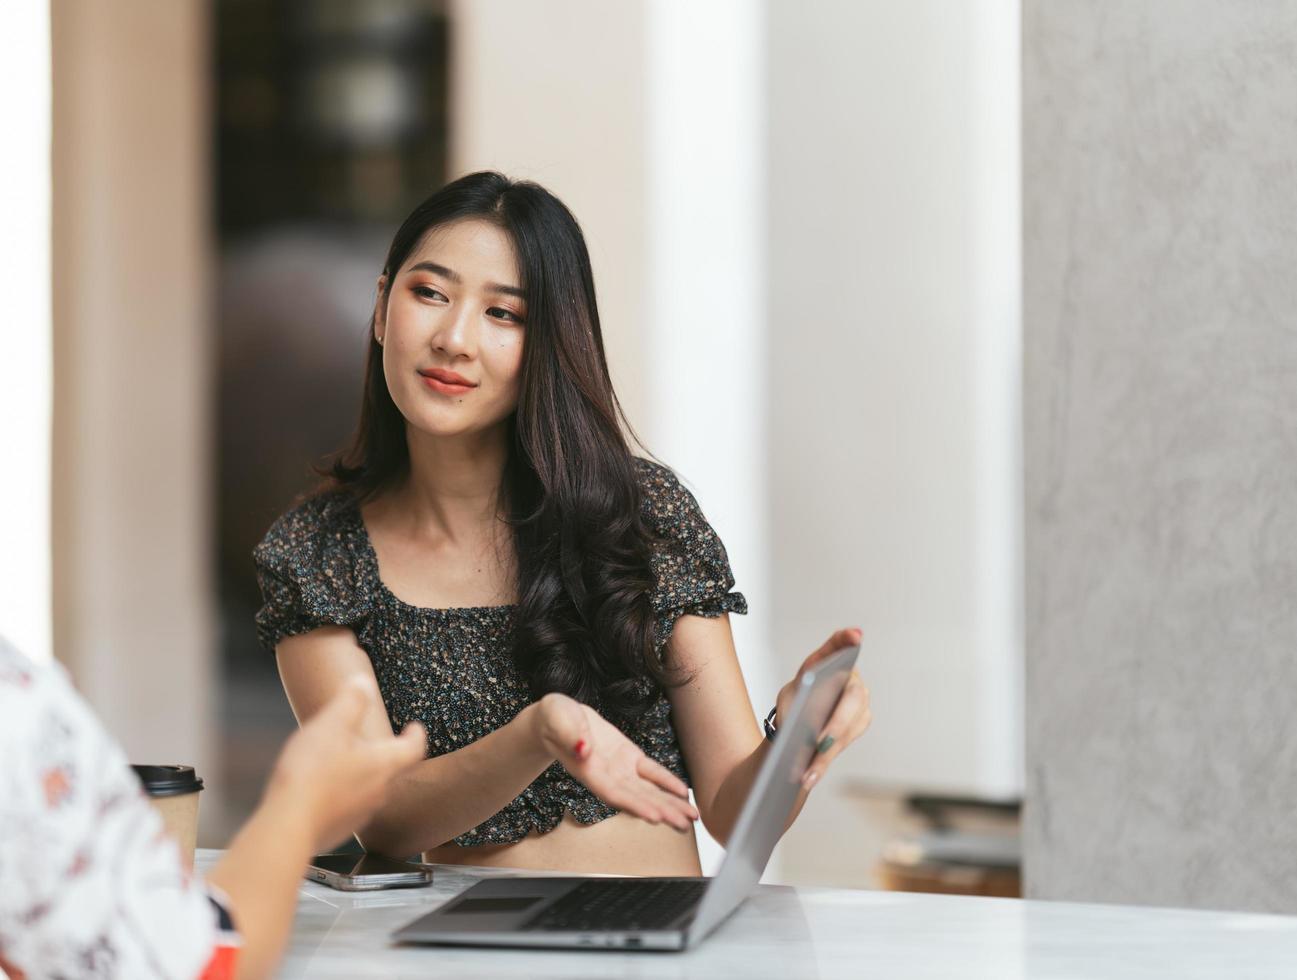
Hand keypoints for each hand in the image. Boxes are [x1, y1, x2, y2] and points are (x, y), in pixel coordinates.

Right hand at [267, 677, 426, 852]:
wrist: (287, 825)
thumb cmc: (312, 773)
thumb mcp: (332, 725)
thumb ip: (351, 701)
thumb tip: (364, 682)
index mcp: (384, 764)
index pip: (414, 749)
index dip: (416, 735)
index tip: (415, 727)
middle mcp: (379, 792)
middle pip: (391, 769)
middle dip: (383, 753)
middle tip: (373, 741)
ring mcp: (360, 814)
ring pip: (369, 789)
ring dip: (360, 774)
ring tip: (342, 761)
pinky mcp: (339, 830)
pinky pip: (347, 808)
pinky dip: (340, 794)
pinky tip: (320, 789)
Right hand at [532, 693, 699, 831]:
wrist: (559, 718)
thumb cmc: (554, 719)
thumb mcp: (557, 719)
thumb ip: (569, 735)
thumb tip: (583, 749)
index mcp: (587, 771)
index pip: (613, 793)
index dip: (634, 805)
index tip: (654, 817)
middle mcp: (606, 776)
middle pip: (636, 798)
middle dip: (660, 811)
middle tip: (683, 824)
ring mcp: (619, 768)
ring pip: (647, 789)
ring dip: (669, 804)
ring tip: (691, 817)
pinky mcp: (628, 756)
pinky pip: (650, 771)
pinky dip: (666, 782)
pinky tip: (683, 793)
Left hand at [775, 627, 870, 790]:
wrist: (796, 726)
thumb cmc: (795, 702)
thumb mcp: (789, 695)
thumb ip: (795, 703)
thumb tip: (800, 723)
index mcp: (832, 662)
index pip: (842, 645)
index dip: (848, 638)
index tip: (856, 636)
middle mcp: (853, 680)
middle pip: (852, 700)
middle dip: (836, 723)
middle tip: (819, 742)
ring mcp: (861, 704)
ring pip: (849, 728)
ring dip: (826, 752)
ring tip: (806, 772)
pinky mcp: (858, 727)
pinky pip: (841, 746)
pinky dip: (823, 762)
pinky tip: (809, 776)